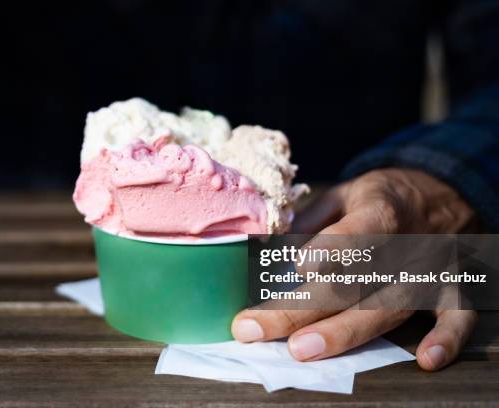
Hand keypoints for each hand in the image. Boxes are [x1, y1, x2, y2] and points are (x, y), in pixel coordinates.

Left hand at [232, 168, 477, 370]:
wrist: (441, 195)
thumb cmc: (380, 198)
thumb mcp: (343, 193)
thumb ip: (309, 220)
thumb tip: (269, 248)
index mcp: (380, 210)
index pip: (359, 230)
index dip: (332, 248)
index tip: (299, 266)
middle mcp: (407, 242)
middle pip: (351, 283)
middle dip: (301, 308)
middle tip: (255, 328)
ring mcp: (429, 269)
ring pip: (388, 307)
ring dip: (345, 332)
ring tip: (301, 349)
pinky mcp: (449, 287)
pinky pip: (457, 315)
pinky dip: (447, 338)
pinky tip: (426, 360)